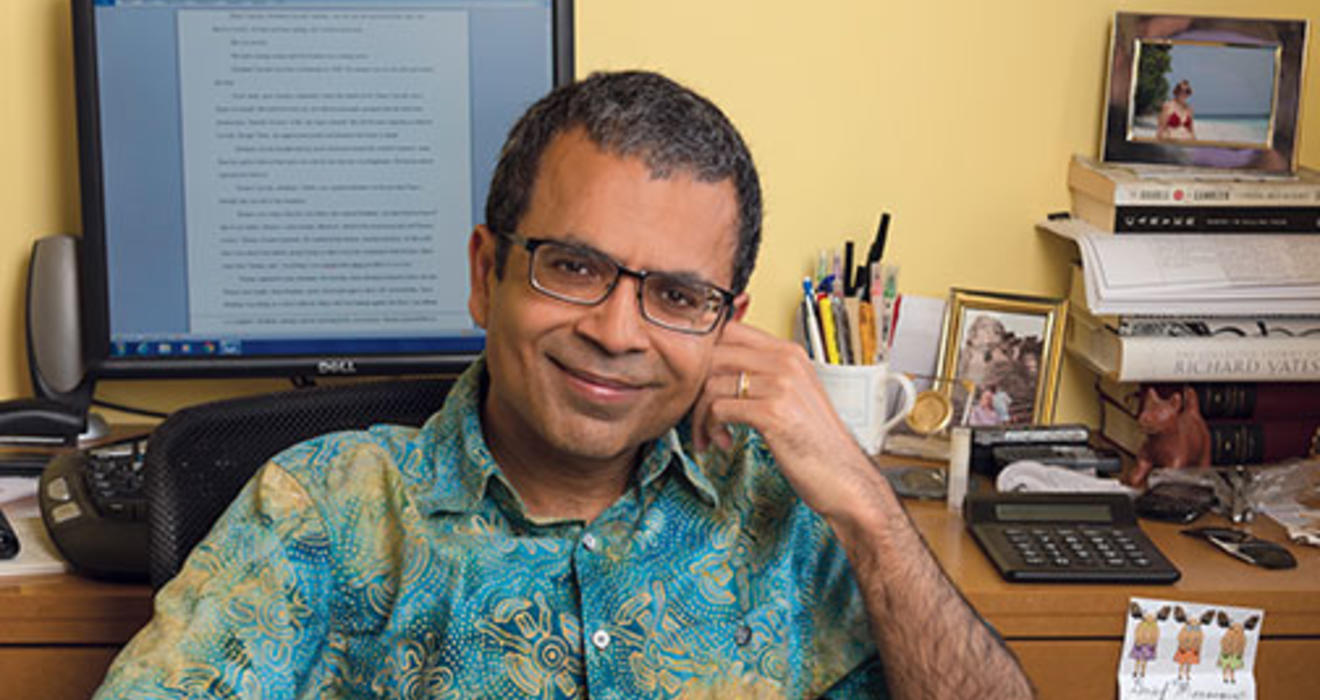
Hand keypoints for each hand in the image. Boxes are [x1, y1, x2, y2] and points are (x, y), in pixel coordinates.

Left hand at [691, 322, 883, 517]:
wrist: (843, 477)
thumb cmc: (814, 442)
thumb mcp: (792, 395)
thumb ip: (761, 375)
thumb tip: (715, 369)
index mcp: (790, 352)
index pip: (730, 330)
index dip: (705, 355)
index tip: (700, 383)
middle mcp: (786, 361)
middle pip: (714, 354)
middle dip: (696, 387)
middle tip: (700, 414)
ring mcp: (781, 385)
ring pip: (712, 384)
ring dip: (702, 415)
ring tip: (711, 435)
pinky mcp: (773, 412)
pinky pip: (719, 408)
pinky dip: (712, 429)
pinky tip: (725, 443)